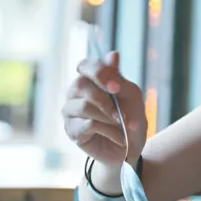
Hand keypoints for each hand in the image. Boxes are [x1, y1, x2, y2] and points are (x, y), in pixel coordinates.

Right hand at [62, 51, 146, 166]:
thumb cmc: (130, 116)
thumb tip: (113, 54)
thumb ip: (118, 77)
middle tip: (121, 113)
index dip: (99, 73)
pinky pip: (87, 125)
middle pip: (81, 85)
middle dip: (106, 100)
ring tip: (122, 126)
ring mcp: (70, 111)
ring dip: (109, 117)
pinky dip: (109, 131)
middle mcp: (75, 92)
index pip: (85, 65)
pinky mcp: (71, 130)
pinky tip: (118, 136)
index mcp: (89, 78)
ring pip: (84, 107)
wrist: (130, 147)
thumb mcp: (130, 94)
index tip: (117, 87)